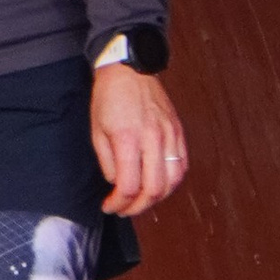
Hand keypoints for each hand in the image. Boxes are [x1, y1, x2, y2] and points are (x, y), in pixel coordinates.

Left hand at [91, 63, 187, 216]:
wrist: (129, 69)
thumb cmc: (110, 97)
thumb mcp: (96, 131)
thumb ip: (107, 162)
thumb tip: (117, 183)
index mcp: (129, 138)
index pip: (129, 185)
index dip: (119, 203)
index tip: (110, 206)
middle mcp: (154, 138)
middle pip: (154, 189)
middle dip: (138, 207)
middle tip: (125, 209)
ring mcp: (170, 135)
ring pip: (172, 181)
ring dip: (157, 198)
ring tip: (141, 201)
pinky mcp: (178, 132)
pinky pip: (182, 166)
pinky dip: (172, 182)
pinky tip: (159, 185)